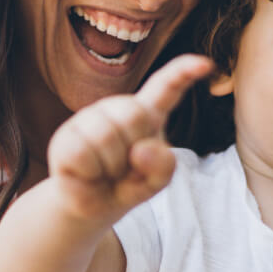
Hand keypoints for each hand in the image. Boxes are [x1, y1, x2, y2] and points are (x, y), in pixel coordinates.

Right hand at [47, 54, 212, 224]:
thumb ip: (163, 168)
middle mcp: (118, 108)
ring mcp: (91, 118)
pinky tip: (86, 173)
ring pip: (106, 135)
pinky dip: (90, 173)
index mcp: (149, 114)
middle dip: (134, 149)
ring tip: (106, 171)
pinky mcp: (67, 135)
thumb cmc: (125, 187)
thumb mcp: (155, 182)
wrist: (90, 207)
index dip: (183, 73)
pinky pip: (82, 153)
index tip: (205, 64)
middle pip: (134, 114)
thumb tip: (140, 151)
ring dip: (111, 166)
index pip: (166, 87)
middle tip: (125, 168)